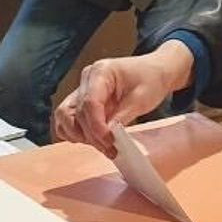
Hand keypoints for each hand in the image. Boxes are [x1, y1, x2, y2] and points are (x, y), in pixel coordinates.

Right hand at [53, 40, 194, 152]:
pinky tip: (93, 140)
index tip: (109, 141)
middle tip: (111, 149)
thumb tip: (108, 134)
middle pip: (76, 113)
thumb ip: (122, 117)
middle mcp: (87, 79)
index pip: (89, 102)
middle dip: (91, 135)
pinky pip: (67, 119)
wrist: (155, 72)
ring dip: (80, 136)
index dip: (96, 126)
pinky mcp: (82, 101)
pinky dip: (75, 133)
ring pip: (65, 117)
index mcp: (101, 72)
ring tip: (103, 146)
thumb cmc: (151, 79)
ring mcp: (82, 89)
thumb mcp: (141, 99)